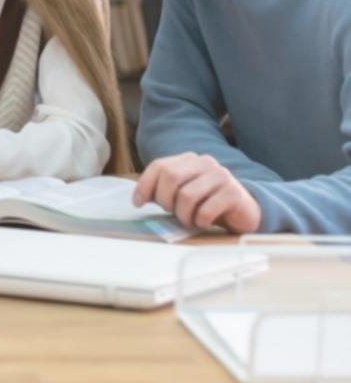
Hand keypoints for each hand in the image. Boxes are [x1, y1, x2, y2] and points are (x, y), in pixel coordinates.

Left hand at [133, 153, 261, 232]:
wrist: (244, 213)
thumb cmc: (207, 204)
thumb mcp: (182, 195)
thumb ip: (162, 192)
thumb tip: (138, 198)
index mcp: (189, 160)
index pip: (159, 165)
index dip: (144, 185)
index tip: (137, 203)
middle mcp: (205, 162)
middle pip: (171, 177)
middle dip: (165, 200)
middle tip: (171, 213)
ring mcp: (221, 175)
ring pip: (187, 195)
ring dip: (183, 215)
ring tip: (189, 220)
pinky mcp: (233, 193)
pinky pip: (206, 210)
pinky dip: (200, 221)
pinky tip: (204, 223)